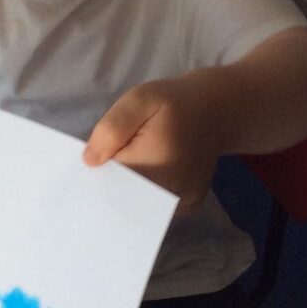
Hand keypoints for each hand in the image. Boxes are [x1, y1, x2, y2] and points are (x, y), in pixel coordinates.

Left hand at [83, 77, 218, 213]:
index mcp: (157, 164)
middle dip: (111, 182)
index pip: (112, 182)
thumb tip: (91, 161)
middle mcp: (172, 191)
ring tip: (129, 165)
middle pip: (125, 198)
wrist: (215, 111)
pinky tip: (144, 175)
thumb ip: (112, 129)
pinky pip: (155, 206)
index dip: (97, 174)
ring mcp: (182, 201)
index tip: (90, 165)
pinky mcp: (188, 204)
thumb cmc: (173, 103)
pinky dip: (145, 194)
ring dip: (128, 189)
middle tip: (109, 161)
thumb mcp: (138, 101)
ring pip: (139, 205)